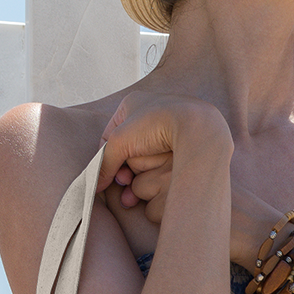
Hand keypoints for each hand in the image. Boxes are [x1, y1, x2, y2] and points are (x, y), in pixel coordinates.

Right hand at [97, 92, 229, 225]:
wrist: (198, 127)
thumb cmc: (155, 125)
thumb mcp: (119, 142)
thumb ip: (104, 163)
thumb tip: (95, 184)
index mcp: (133, 104)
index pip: (110, 136)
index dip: (106, 158)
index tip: (107, 177)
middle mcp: (151, 114)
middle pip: (129, 151)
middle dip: (125, 171)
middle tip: (125, 183)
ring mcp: (169, 129)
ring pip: (147, 159)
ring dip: (141, 176)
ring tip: (138, 189)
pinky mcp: (185, 143)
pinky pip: (165, 164)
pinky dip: (159, 176)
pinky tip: (156, 186)